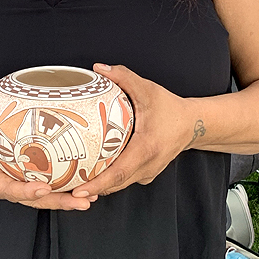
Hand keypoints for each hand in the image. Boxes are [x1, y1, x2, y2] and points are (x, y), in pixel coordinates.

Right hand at [0, 115, 97, 210]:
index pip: (11, 189)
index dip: (28, 191)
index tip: (45, 188)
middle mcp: (6, 185)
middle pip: (35, 198)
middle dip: (59, 202)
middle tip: (83, 202)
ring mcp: (17, 181)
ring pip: (44, 194)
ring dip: (67, 198)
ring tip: (91, 198)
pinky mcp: (25, 173)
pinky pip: (46, 180)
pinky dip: (64, 184)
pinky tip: (84, 179)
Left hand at [72, 64, 198, 198]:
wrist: (192, 124)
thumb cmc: (170, 108)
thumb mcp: (147, 89)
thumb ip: (123, 77)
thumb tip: (98, 68)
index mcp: (146, 148)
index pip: (119, 172)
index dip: (98, 183)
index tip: (79, 189)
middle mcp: (147, 166)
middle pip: (115, 183)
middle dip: (91, 188)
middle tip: (66, 189)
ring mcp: (148, 173)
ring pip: (119, 184)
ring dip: (99, 186)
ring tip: (73, 184)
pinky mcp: (146, 173)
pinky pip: (125, 180)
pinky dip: (109, 180)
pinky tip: (93, 173)